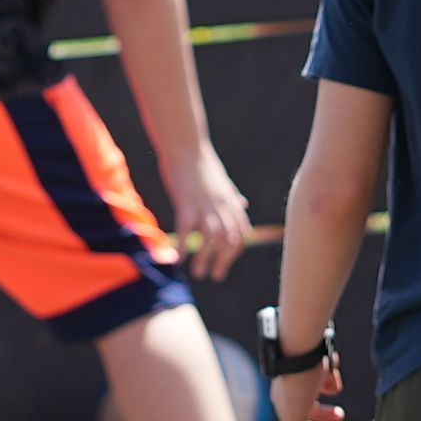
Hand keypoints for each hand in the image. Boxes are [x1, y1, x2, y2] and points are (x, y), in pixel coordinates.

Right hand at [162, 146, 250, 279]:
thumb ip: (232, 195)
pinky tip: (178, 259)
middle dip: (224, 260)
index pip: (241, 233)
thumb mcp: (223, 180)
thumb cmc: (201, 161)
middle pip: (228, 240)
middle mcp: (221, 206)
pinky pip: (186, 230)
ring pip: (210, 239)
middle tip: (215, 275)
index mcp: (230, 202)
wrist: (186, 145)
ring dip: (205, 258)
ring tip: (198, 273)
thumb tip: (242, 204)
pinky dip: (183, 246)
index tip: (225, 261)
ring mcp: (204, 206)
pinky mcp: (186, 203)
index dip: (235, 251)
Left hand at [274, 355, 350, 420]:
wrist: (299, 345)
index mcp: (291, 386)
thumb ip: (328, 377)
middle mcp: (285, 399)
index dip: (323, 414)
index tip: (340, 414)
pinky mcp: (289, 419)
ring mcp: (285, 410)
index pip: (304, 406)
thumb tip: (332, 389)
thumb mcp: (324, 365)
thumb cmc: (312, 350)